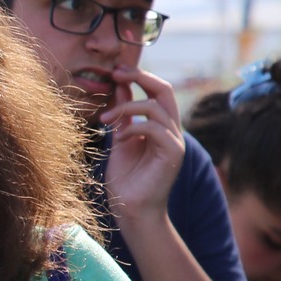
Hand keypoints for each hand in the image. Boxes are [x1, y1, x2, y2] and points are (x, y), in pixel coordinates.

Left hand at [100, 65, 185, 222]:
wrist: (132, 209)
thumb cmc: (126, 178)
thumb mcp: (120, 138)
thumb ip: (122, 115)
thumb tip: (119, 87)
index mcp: (160, 125)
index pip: (158, 90)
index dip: (139, 76)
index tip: (116, 71)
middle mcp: (171, 130)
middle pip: (165, 90)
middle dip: (140, 77)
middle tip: (116, 73)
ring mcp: (175, 141)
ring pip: (156, 107)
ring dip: (126, 108)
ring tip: (106, 120)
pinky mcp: (173, 153)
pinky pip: (154, 128)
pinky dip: (133, 128)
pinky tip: (119, 138)